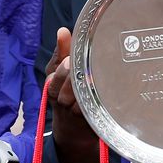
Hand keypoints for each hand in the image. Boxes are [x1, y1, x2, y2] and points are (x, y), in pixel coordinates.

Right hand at [47, 27, 99, 162]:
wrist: (73, 131)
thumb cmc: (65, 94)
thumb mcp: (58, 73)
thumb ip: (61, 52)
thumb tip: (63, 30)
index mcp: (52, 87)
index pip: (54, 78)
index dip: (62, 71)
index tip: (69, 59)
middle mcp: (63, 100)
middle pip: (68, 89)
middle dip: (74, 79)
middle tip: (81, 66)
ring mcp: (78, 112)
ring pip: (82, 101)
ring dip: (88, 89)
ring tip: (96, 77)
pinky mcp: (93, 120)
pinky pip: (97, 111)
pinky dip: (101, 101)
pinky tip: (109, 90)